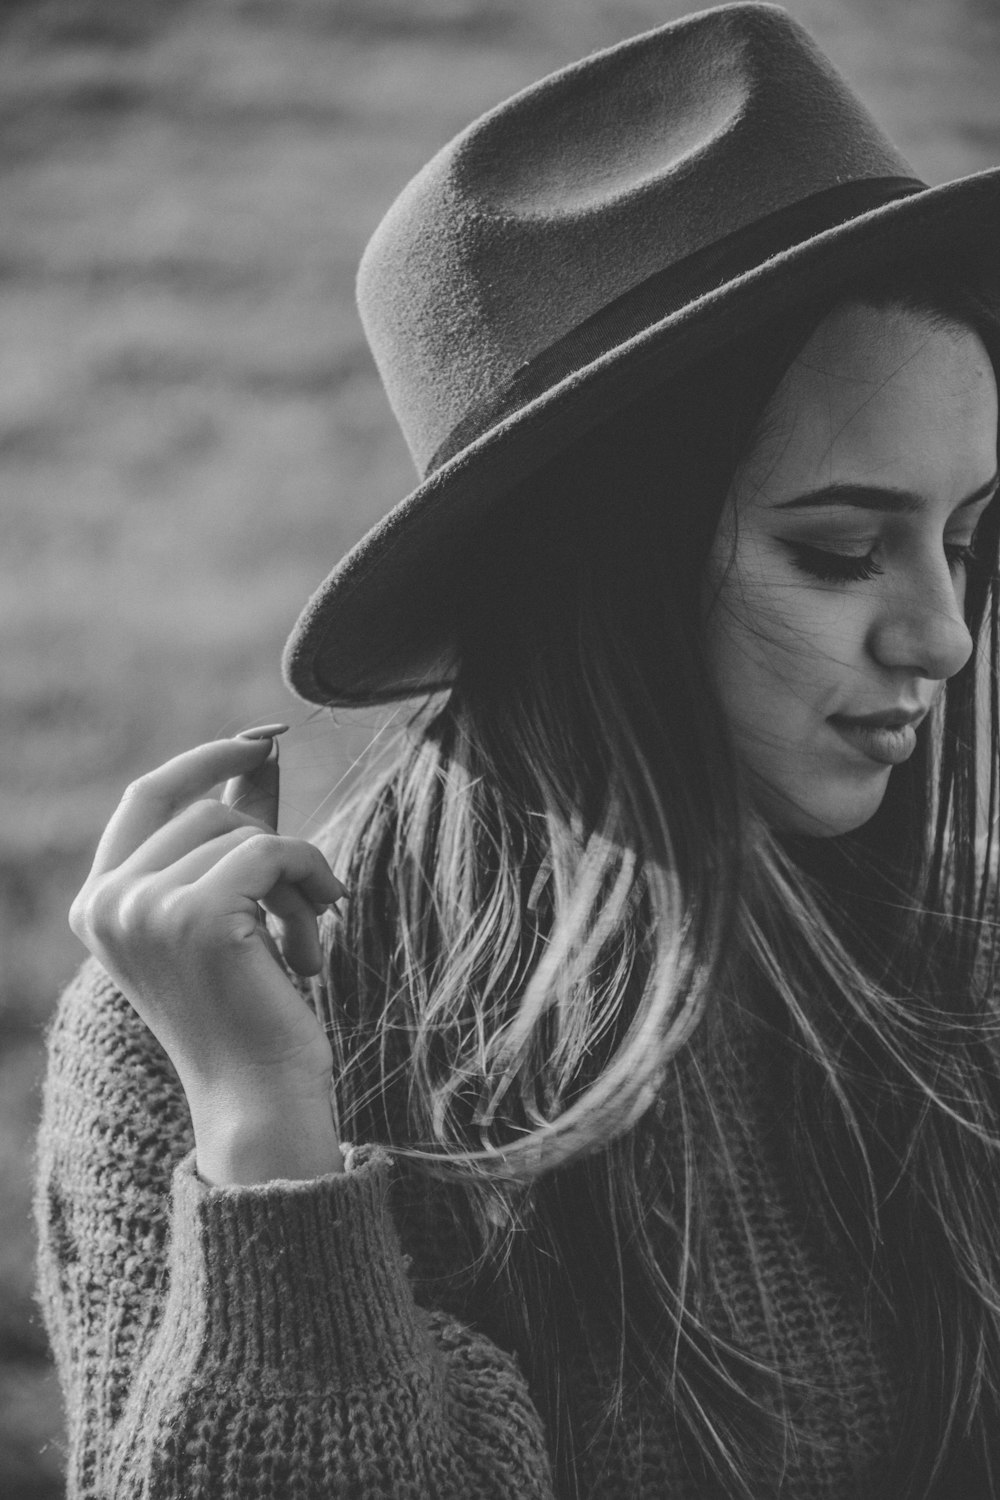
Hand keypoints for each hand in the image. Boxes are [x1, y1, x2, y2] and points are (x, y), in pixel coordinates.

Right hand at [69, 734, 346, 1179]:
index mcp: (99, 903)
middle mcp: (109, 903)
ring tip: (304, 942)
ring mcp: (145, 907)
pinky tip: (318, 939)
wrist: (258, 1099)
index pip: (147, 794)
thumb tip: (257, 753)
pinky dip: (313, 878)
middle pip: (209, 811)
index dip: (204, 760)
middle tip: (304, 911)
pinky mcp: (197, 914)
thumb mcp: (229, 913)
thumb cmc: (249, 1012)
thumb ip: (231, 837)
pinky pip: (276, 850)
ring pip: (247, 831)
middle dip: (269, 849)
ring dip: (296, 879)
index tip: (259, 744)